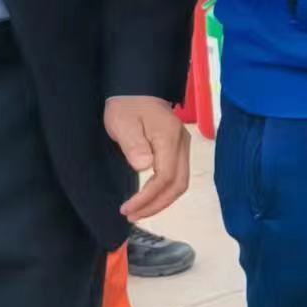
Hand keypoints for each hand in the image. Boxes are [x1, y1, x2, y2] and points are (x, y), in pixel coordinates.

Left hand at [105, 95, 189, 218]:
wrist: (137, 90)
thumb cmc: (126, 107)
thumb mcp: (123, 123)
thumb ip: (134, 145)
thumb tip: (144, 167)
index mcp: (169, 138)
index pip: (166, 176)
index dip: (148, 197)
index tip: (127, 208)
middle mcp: (182, 144)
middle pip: (179, 184)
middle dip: (157, 204)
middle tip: (132, 215)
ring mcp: (183, 147)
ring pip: (181, 182)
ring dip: (161, 201)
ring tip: (139, 212)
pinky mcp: (178, 149)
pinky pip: (177, 176)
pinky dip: (164, 192)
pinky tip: (149, 198)